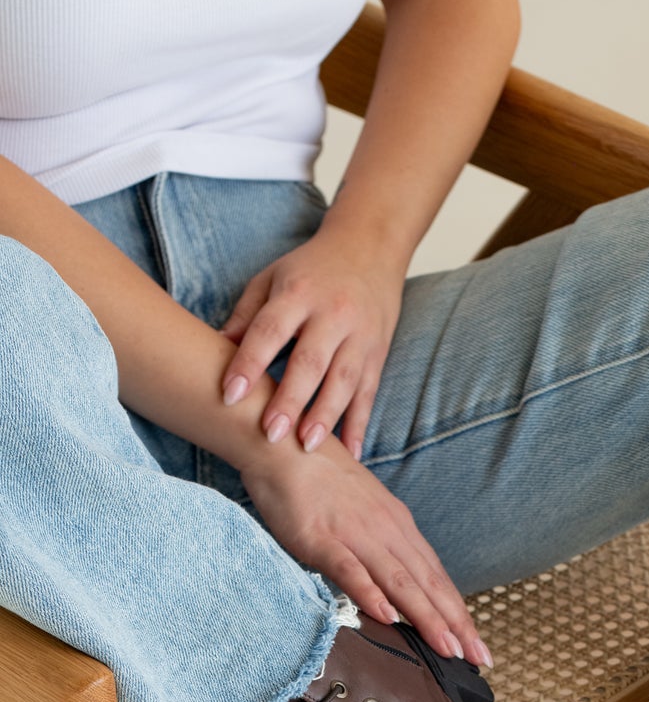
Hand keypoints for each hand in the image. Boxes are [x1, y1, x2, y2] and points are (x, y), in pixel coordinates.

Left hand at [219, 228, 400, 463]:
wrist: (369, 249)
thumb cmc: (310, 270)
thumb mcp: (272, 278)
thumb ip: (247, 315)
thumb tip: (216, 350)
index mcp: (298, 293)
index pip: (270, 330)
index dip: (250, 363)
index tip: (230, 394)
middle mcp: (332, 314)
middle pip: (310, 361)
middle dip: (290, 399)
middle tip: (270, 433)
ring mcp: (359, 336)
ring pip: (343, 381)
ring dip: (325, 416)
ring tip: (307, 447)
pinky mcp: (378, 354)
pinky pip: (368, 394)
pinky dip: (359, 425)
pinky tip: (350, 453)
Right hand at [239, 432, 490, 667]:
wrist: (284, 443)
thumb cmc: (321, 481)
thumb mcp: (365, 515)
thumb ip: (382, 550)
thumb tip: (397, 588)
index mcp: (398, 527)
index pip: (436, 577)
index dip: (459, 612)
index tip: (478, 645)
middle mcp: (386, 532)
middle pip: (428, 584)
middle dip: (456, 623)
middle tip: (479, 657)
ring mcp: (356, 535)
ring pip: (399, 581)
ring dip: (426, 617)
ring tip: (448, 647)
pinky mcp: (322, 538)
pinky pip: (349, 568)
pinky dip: (369, 592)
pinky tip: (387, 616)